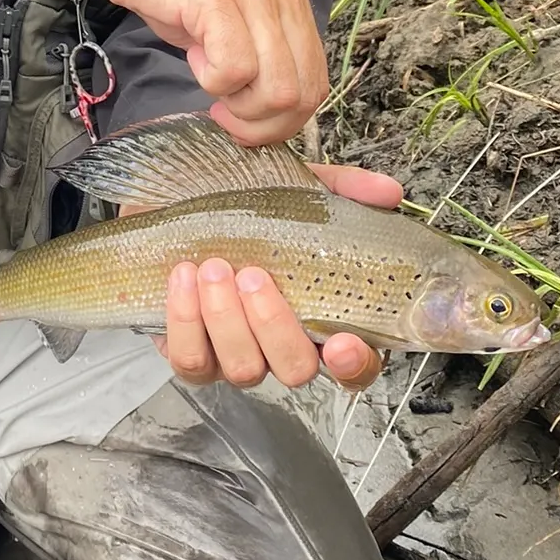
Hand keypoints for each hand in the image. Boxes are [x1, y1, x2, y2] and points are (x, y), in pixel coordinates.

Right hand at [102, 0, 329, 145]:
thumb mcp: (230, 14)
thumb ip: (257, 51)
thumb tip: (263, 106)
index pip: (316, 82)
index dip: (283, 119)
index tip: (244, 121)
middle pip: (303, 93)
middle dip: (261, 124)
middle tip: (223, 113)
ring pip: (277, 89)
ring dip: (238, 104)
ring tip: (207, 78)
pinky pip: (234, 69)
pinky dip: (212, 81)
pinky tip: (193, 56)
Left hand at [126, 163, 401, 391]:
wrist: (171, 202)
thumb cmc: (243, 204)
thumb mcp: (295, 188)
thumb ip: (343, 189)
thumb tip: (388, 192)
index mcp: (321, 318)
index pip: (356, 365)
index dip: (354, 364)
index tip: (340, 341)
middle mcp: (281, 348)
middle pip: (295, 371)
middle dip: (273, 325)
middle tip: (252, 275)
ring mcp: (236, 356)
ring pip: (242, 369)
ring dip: (226, 320)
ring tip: (212, 267)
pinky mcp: (191, 354)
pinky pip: (190, 361)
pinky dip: (186, 320)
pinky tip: (184, 277)